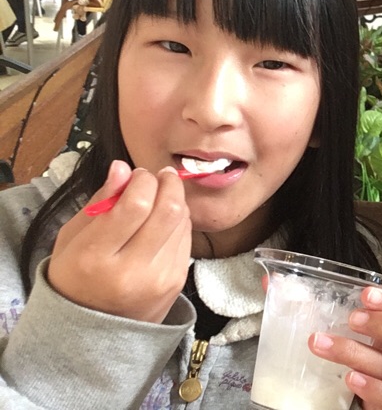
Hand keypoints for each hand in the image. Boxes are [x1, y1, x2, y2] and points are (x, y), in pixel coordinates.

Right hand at [48, 160, 192, 322]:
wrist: (94, 333)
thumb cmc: (77, 276)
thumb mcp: (72, 238)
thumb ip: (100, 201)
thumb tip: (123, 168)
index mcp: (95, 257)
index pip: (135, 205)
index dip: (142, 180)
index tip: (138, 174)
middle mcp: (131, 270)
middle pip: (168, 210)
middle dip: (168, 183)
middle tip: (160, 175)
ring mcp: (159, 278)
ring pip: (182, 221)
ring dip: (176, 199)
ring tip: (161, 196)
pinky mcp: (178, 282)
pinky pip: (187, 237)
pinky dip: (179, 221)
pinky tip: (164, 221)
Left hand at [311, 287, 381, 408]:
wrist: (354, 406)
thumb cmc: (353, 370)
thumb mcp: (352, 343)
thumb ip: (337, 322)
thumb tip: (297, 296)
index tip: (366, 294)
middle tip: (354, 318)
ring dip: (355, 353)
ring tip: (324, 344)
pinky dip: (371, 387)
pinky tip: (351, 378)